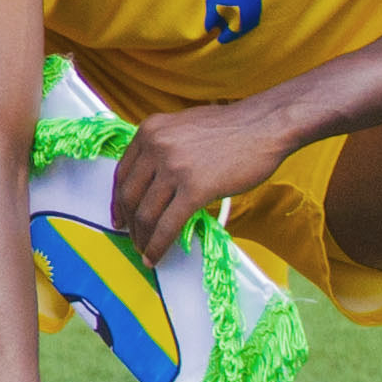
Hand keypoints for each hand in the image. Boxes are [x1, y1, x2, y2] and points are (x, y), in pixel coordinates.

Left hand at [108, 97, 297, 267]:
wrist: (265, 125)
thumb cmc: (231, 128)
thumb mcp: (183, 128)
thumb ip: (164, 149)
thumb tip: (153, 181)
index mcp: (149, 131)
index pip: (122, 173)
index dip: (117, 200)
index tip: (118, 215)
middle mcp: (155, 147)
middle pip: (130, 195)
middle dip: (129, 222)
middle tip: (131, 237)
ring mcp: (173, 168)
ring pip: (146, 213)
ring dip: (143, 237)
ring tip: (145, 250)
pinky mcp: (195, 188)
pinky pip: (168, 224)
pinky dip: (158, 245)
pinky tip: (156, 255)